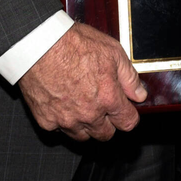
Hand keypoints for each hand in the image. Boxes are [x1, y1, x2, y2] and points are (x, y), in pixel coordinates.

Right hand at [17, 22, 145, 140]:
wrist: (40, 44)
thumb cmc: (74, 44)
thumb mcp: (113, 51)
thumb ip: (129, 77)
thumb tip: (140, 94)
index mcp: (108, 98)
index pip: (128, 123)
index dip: (129, 116)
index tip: (125, 110)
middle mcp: (88, 114)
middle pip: (105, 134)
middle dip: (108, 123)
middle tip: (102, 106)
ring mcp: (66, 120)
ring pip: (82, 136)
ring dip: (86, 126)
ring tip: (82, 105)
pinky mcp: (46, 121)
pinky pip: (59, 130)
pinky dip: (62, 121)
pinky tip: (63, 104)